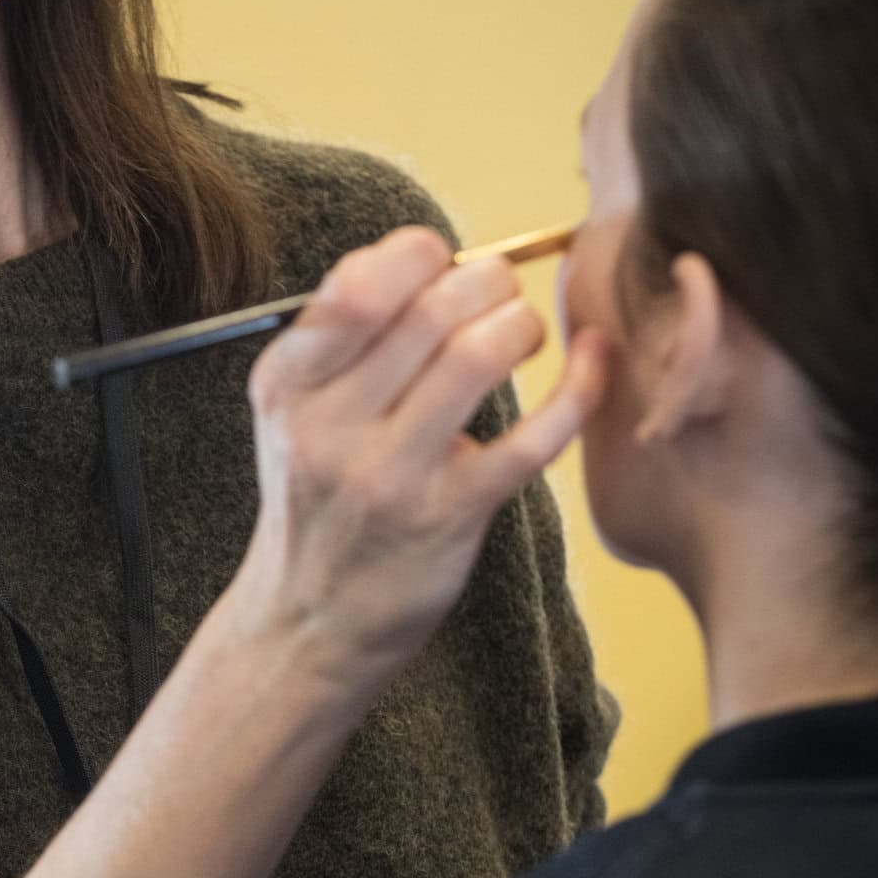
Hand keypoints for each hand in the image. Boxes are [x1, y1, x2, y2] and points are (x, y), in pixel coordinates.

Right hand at [233, 227, 604, 697]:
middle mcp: (329, 426)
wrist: (309, 623)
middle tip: (500, 295)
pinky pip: (533, 438)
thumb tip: (432, 258)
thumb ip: (342, 341)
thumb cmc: (320, 501)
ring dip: (520, 326)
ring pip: (475, 358)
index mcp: (287, 385)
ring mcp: (390, 475)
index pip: (358, 283)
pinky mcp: (450, 517)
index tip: (443, 263)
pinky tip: (590, 365)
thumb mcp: (295, 415)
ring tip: (524, 334)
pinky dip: (577, 389)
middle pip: (429, 310)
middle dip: (486, 282)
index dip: (419, 254)